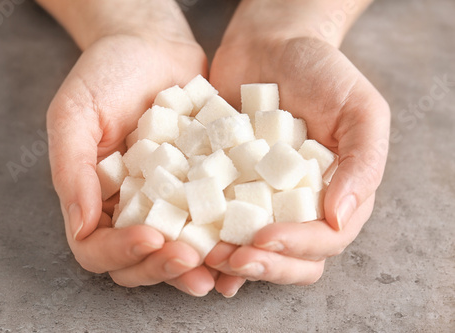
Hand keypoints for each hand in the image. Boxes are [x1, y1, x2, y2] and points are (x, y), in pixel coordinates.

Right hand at [47, 33, 217, 295]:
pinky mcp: (202, 188)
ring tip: (224, 266)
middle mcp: (131, 209)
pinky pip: (212, 222)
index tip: (152, 236)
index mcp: (96, 198)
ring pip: (178, 251)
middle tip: (190, 258)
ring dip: (197, 266)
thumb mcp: (75, 114)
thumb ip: (72, 170)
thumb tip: (81, 227)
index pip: (96, 247)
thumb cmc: (107, 74)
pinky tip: (245, 240)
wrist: (154, 45)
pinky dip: (225, 238)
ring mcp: (169, 202)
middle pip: (139, 261)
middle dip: (162, 266)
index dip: (120, 252)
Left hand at [206, 32, 389, 292]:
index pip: (324, 240)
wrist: (269, 44)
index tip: (265, 238)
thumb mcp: (361, 109)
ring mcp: (260, 199)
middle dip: (262, 265)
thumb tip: (339, 219)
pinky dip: (205, 238)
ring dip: (231, 262)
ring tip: (208, 256)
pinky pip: (216, 220)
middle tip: (233, 258)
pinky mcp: (225, 185)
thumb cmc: (322, 71)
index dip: (296, 248)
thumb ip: (363, 164)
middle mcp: (297, 206)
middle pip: (288, 258)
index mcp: (334, 195)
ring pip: (251, 249)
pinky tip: (191, 245)